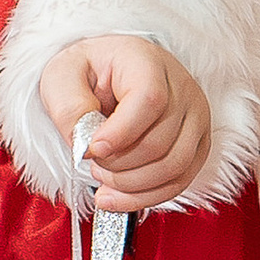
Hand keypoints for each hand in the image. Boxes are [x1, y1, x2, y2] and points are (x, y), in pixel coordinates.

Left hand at [37, 34, 211, 209]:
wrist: (109, 72)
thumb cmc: (88, 72)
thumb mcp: (63, 77)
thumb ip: (71, 109)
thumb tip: (86, 145)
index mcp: (147, 62)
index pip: (149, 100)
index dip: (120, 134)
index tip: (92, 150)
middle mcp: (181, 87)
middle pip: (159, 142)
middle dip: (118, 165)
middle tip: (92, 162)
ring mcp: (194, 117)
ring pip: (174, 167)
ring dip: (132, 185)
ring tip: (104, 177)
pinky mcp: (197, 142)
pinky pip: (180, 180)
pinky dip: (147, 196)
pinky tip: (119, 195)